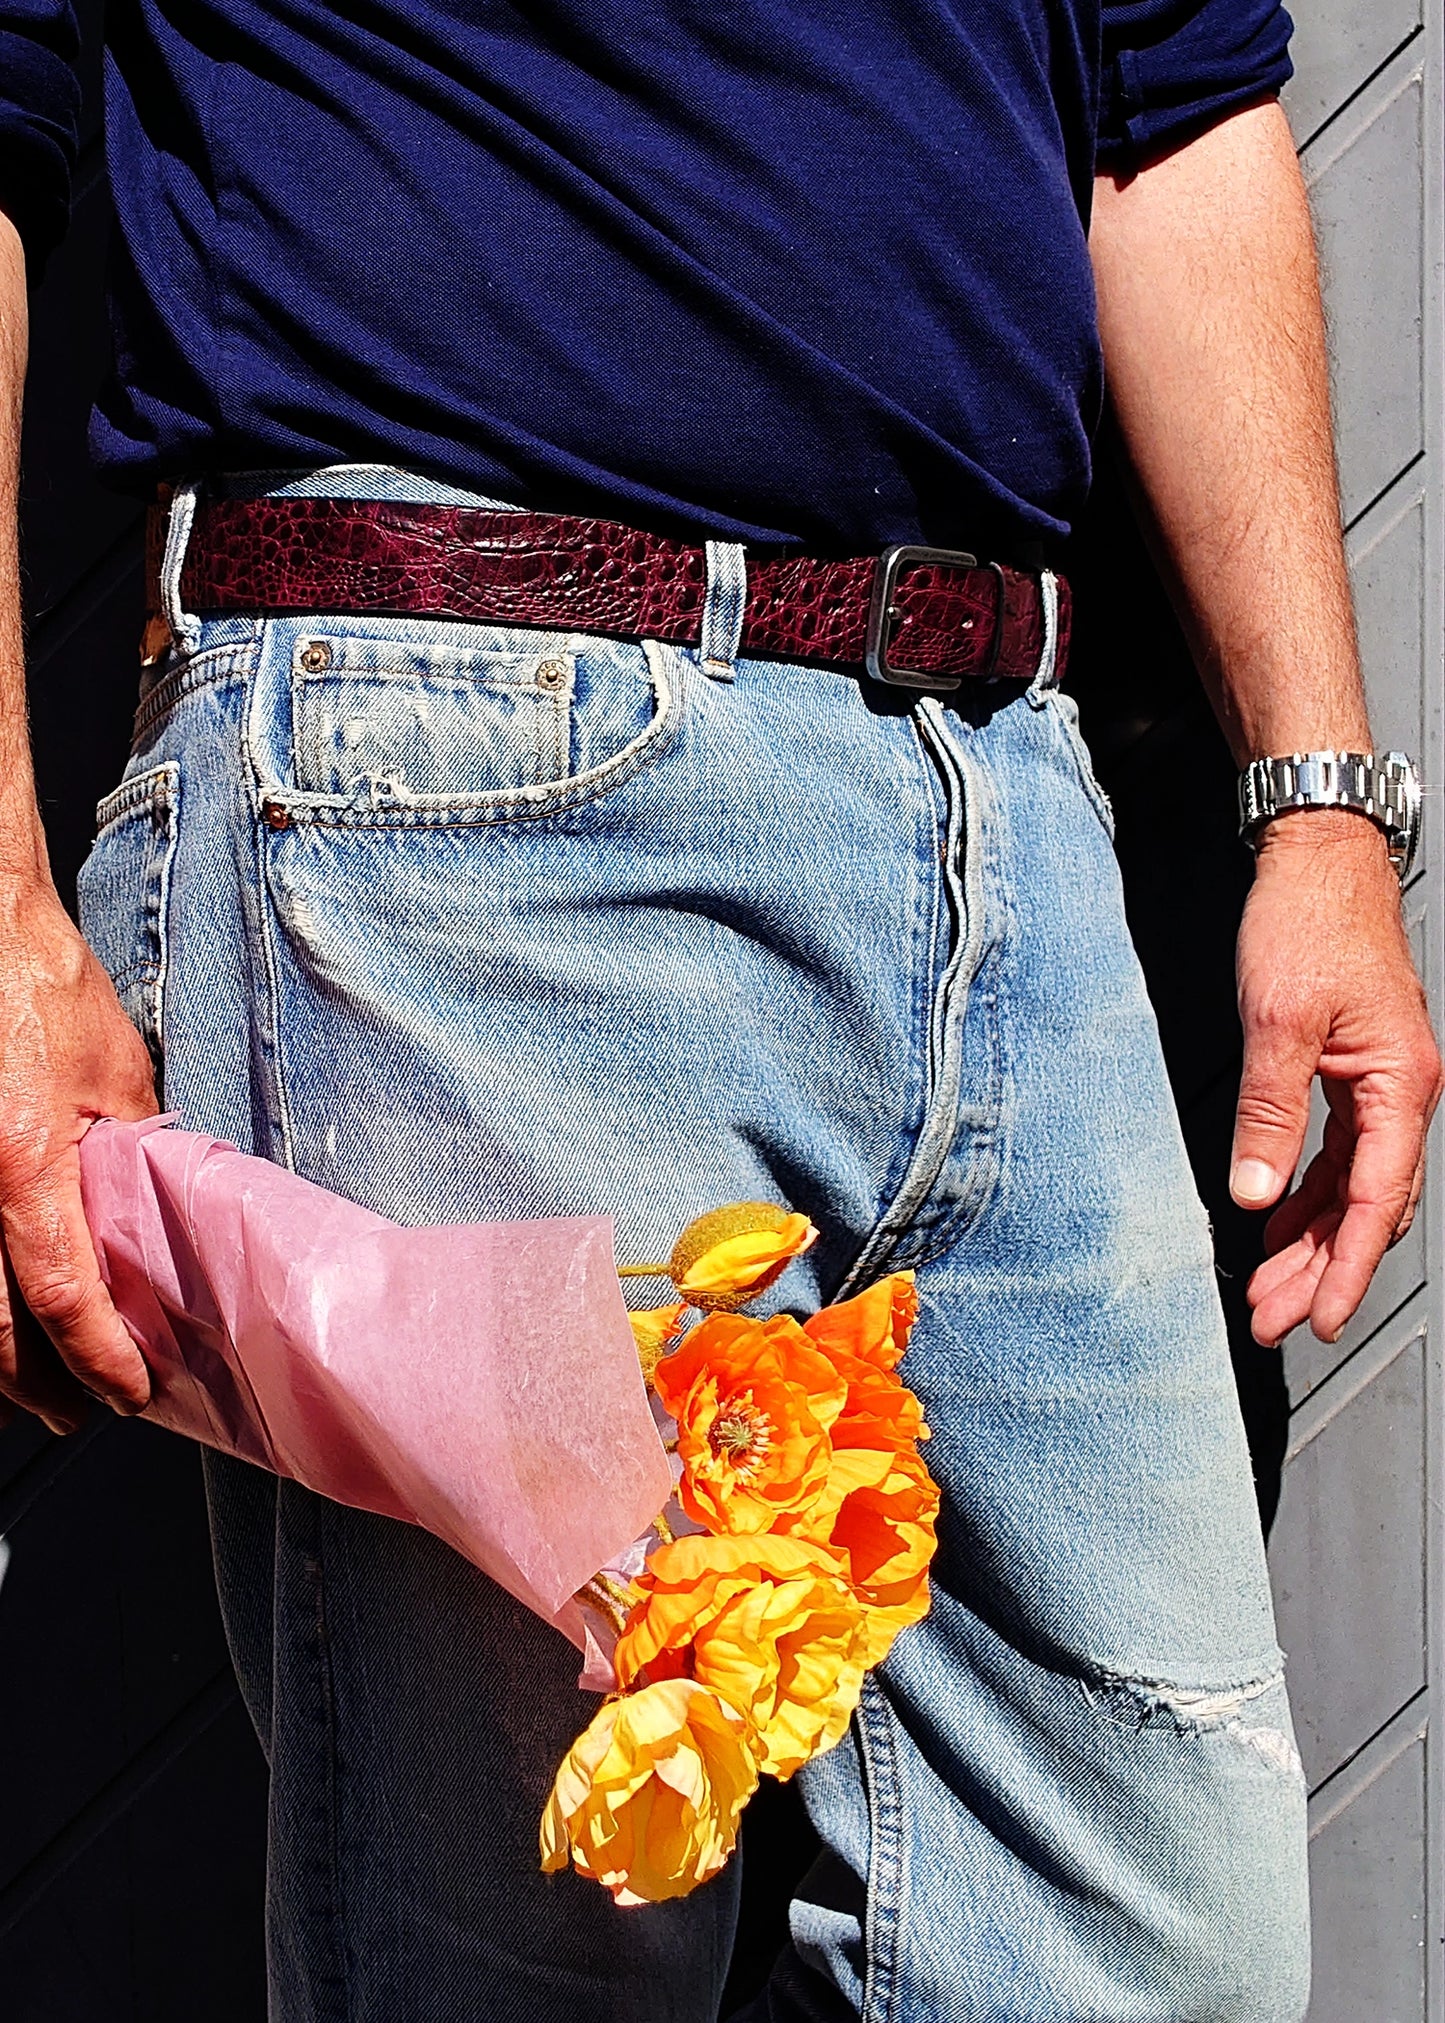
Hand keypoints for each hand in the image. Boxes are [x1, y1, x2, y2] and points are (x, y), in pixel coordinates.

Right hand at [0, 880, 157, 1433]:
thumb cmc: (39, 985)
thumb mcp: (114, 1070)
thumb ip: (128, 1147)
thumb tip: (150, 1204)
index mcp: (22, 1163)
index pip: (60, 1293)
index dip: (97, 1355)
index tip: (130, 1389)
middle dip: (38, 1386)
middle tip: (80, 1414)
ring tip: (32, 1395)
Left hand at [1230, 809, 1442, 1346]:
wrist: (1319, 860)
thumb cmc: (1308, 924)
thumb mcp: (1277, 1023)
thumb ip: (1269, 1112)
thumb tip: (1256, 1193)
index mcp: (1400, 1086)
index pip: (1375, 1203)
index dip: (1345, 1269)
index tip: (1320, 1320)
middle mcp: (1402, 1093)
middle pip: (1367, 1208)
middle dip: (1321, 1271)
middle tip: (1276, 1322)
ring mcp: (1381, 1085)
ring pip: (1352, 1188)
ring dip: (1312, 1240)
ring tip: (1269, 1288)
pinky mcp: (1354, 1072)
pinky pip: (1339, 1155)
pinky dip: (1307, 1194)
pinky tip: (1276, 1221)